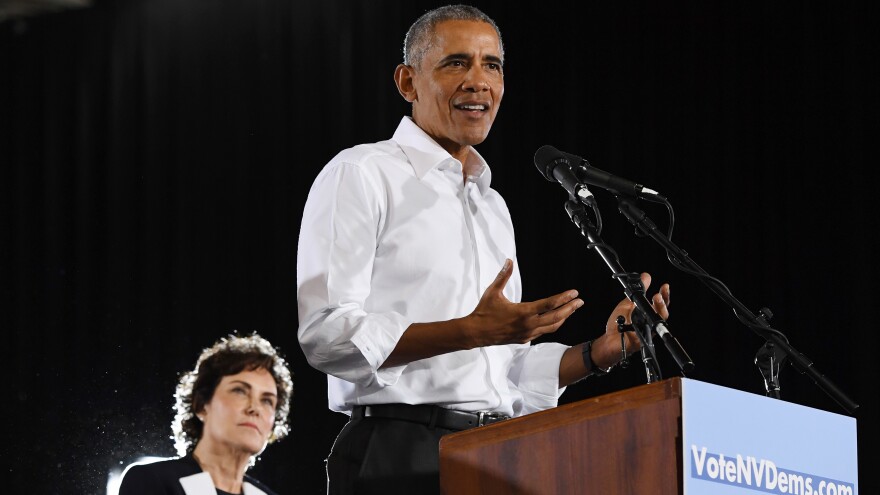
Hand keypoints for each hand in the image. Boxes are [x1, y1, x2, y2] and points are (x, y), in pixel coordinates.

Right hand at [464, 259, 583, 347]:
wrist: (475, 333)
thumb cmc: (484, 312)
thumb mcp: (493, 292)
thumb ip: (503, 276)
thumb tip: (509, 261)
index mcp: (523, 312)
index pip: (549, 304)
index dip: (563, 298)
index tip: (574, 293)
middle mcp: (528, 325)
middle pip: (556, 317)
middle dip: (570, 308)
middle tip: (580, 301)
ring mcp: (527, 334)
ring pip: (552, 327)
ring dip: (563, 318)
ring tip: (572, 310)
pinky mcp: (524, 339)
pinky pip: (543, 332)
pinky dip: (552, 325)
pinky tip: (555, 319)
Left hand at [592, 272, 669, 368]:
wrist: (609, 340)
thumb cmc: (617, 323)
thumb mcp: (627, 303)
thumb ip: (637, 291)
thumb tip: (646, 276)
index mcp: (647, 312)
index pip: (659, 303)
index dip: (664, 295)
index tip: (665, 286)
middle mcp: (650, 321)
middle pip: (663, 312)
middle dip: (663, 302)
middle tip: (658, 294)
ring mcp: (649, 330)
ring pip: (659, 320)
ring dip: (659, 309)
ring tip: (655, 298)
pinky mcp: (644, 338)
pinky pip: (650, 330)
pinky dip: (647, 323)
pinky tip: (643, 317)